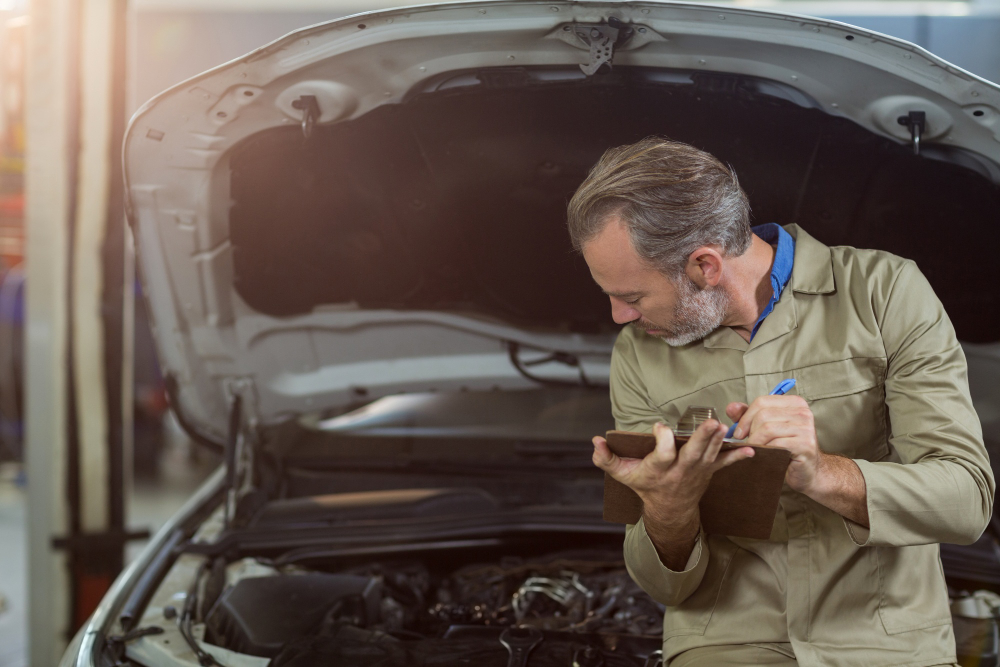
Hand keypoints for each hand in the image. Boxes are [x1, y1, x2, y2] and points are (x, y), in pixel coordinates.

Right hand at [593, 420, 754, 568]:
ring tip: (724, 426)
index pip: (662, 454)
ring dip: (718, 440)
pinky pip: (725, 464)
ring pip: (710, 455)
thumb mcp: (621, 473)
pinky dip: (738, 457)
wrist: (669, 509)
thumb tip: (595, 441)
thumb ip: (605, 458)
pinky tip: (751, 450)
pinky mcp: (709, 471)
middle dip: (702, 439)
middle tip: (712, 424)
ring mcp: (697, 472)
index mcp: (658, 469)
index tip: (658, 426)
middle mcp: (680, 471)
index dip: (662, 439)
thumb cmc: (644, 485)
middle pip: (693, 454)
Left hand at [727, 396, 868, 525]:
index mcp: (794, 403)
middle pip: (763, 415)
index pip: (762, 401)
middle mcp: (802, 412)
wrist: (807, 473)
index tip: (739, 432)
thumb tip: (731, 408)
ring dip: (756, 442)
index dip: (745, 417)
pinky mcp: (805, 444)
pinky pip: (775, 444)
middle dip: (750, 432)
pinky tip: (765, 456)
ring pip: (767, 428)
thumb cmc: (785, 450)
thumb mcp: (766, 428)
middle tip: (749, 444)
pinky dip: (765, 451)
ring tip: (756, 451)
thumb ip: (748, 416)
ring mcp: (806, 427)